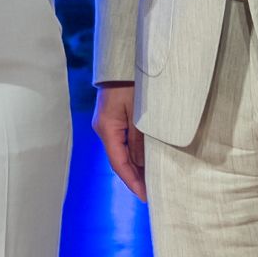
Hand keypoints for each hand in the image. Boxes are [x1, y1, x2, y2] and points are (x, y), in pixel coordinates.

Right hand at [92, 82, 146, 200]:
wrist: (122, 59)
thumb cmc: (131, 83)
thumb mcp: (138, 113)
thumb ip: (139, 140)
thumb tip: (141, 166)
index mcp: (106, 128)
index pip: (118, 163)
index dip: (132, 182)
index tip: (146, 197)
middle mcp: (104, 128)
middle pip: (119, 159)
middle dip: (135, 177)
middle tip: (153, 193)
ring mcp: (108, 122)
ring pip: (122, 150)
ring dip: (136, 164)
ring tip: (153, 180)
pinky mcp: (114, 116)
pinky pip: (124, 139)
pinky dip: (135, 151)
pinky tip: (146, 157)